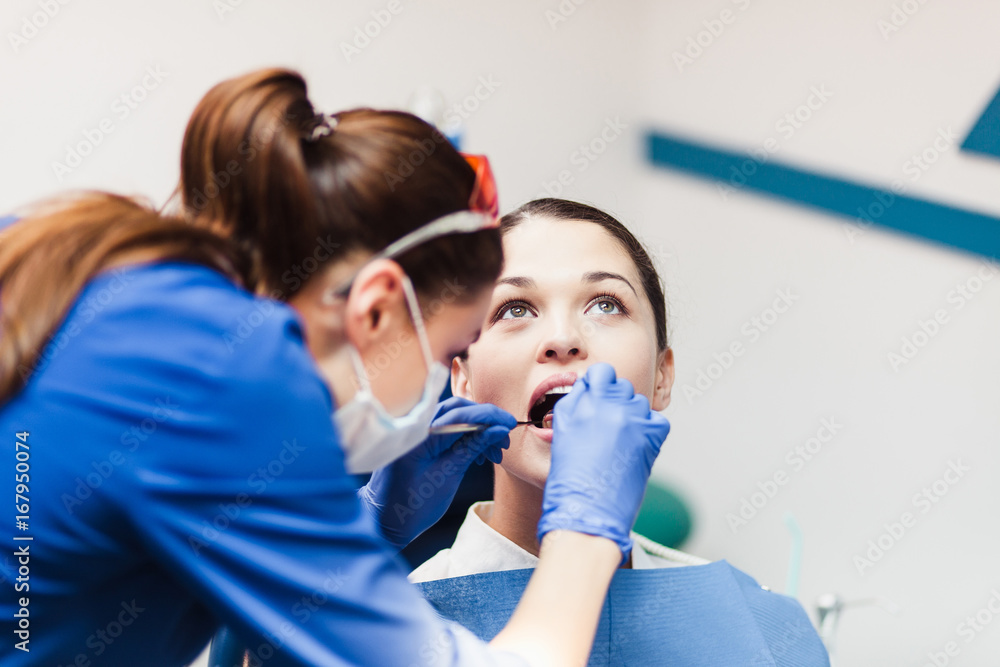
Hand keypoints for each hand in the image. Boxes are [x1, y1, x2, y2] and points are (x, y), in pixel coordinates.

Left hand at [358, 397, 515, 548]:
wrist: (385, 521)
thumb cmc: (411, 506)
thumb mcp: (448, 477)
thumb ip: (472, 448)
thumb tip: (498, 430)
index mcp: (419, 436)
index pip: (460, 414)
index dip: (489, 416)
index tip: (511, 423)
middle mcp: (416, 427)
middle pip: (458, 410)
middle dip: (486, 422)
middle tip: (504, 442)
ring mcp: (417, 432)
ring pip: (455, 419)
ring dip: (478, 431)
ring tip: (494, 454)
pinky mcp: (420, 440)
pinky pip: (448, 429)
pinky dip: (467, 438)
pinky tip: (479, 454)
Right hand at [537, 363, 669, 562]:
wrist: (587, 510)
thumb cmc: (570, 477)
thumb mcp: (562, 430)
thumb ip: (575, 402)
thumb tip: (588, 386)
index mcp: (585, 402)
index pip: (601, 373)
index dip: (600, 384)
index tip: (599, 396)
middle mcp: (610, 405)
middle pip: (622, 386)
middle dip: (616, 401)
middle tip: (608, 426)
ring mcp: (633, 419)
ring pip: (640, 403)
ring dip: (632, 416)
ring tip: (619, 442)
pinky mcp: (651, 436)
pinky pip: (657, 420)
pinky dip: (649, 430)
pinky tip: (635, 446)